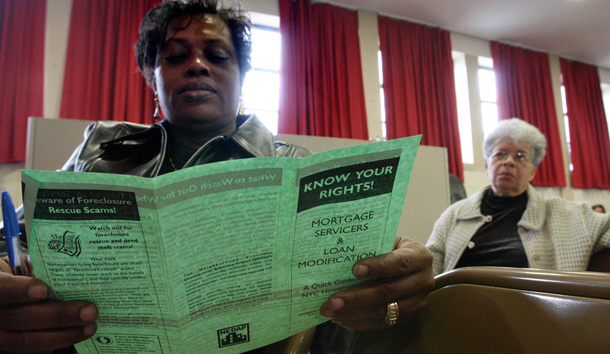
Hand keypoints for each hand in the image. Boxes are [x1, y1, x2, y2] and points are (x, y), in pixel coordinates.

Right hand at [0, 258, 97, 352]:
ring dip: (64, 335)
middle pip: (22, 317)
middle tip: (89, 312)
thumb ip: (39, 271)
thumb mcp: (22, 268)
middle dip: (59, 315)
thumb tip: (72, 275)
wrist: (6, 299)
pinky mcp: (8, 351)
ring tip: (90, 327)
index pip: (2, 288)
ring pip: (28, 341)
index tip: (44, 290)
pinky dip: (56, 345)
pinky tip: (76, 335)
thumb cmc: (20, 278)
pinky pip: (33, 352)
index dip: (20, 290)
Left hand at [319, 237, 433, 329]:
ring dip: (353, 313)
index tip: (354, 270)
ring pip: (383, 311)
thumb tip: (340, 257)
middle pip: (387, 292)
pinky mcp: (408, 317)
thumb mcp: (389, 241)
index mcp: (420, 257)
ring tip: (331, 311)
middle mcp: (423, 281)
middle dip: (356, 297)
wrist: (413, 266)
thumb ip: (372, 248)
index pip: (398, 263)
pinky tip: (340, 318)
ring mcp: (417, 302)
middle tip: (332, 300)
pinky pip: (381, 323)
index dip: (377, 267)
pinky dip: (358, 322)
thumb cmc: (394, 249)